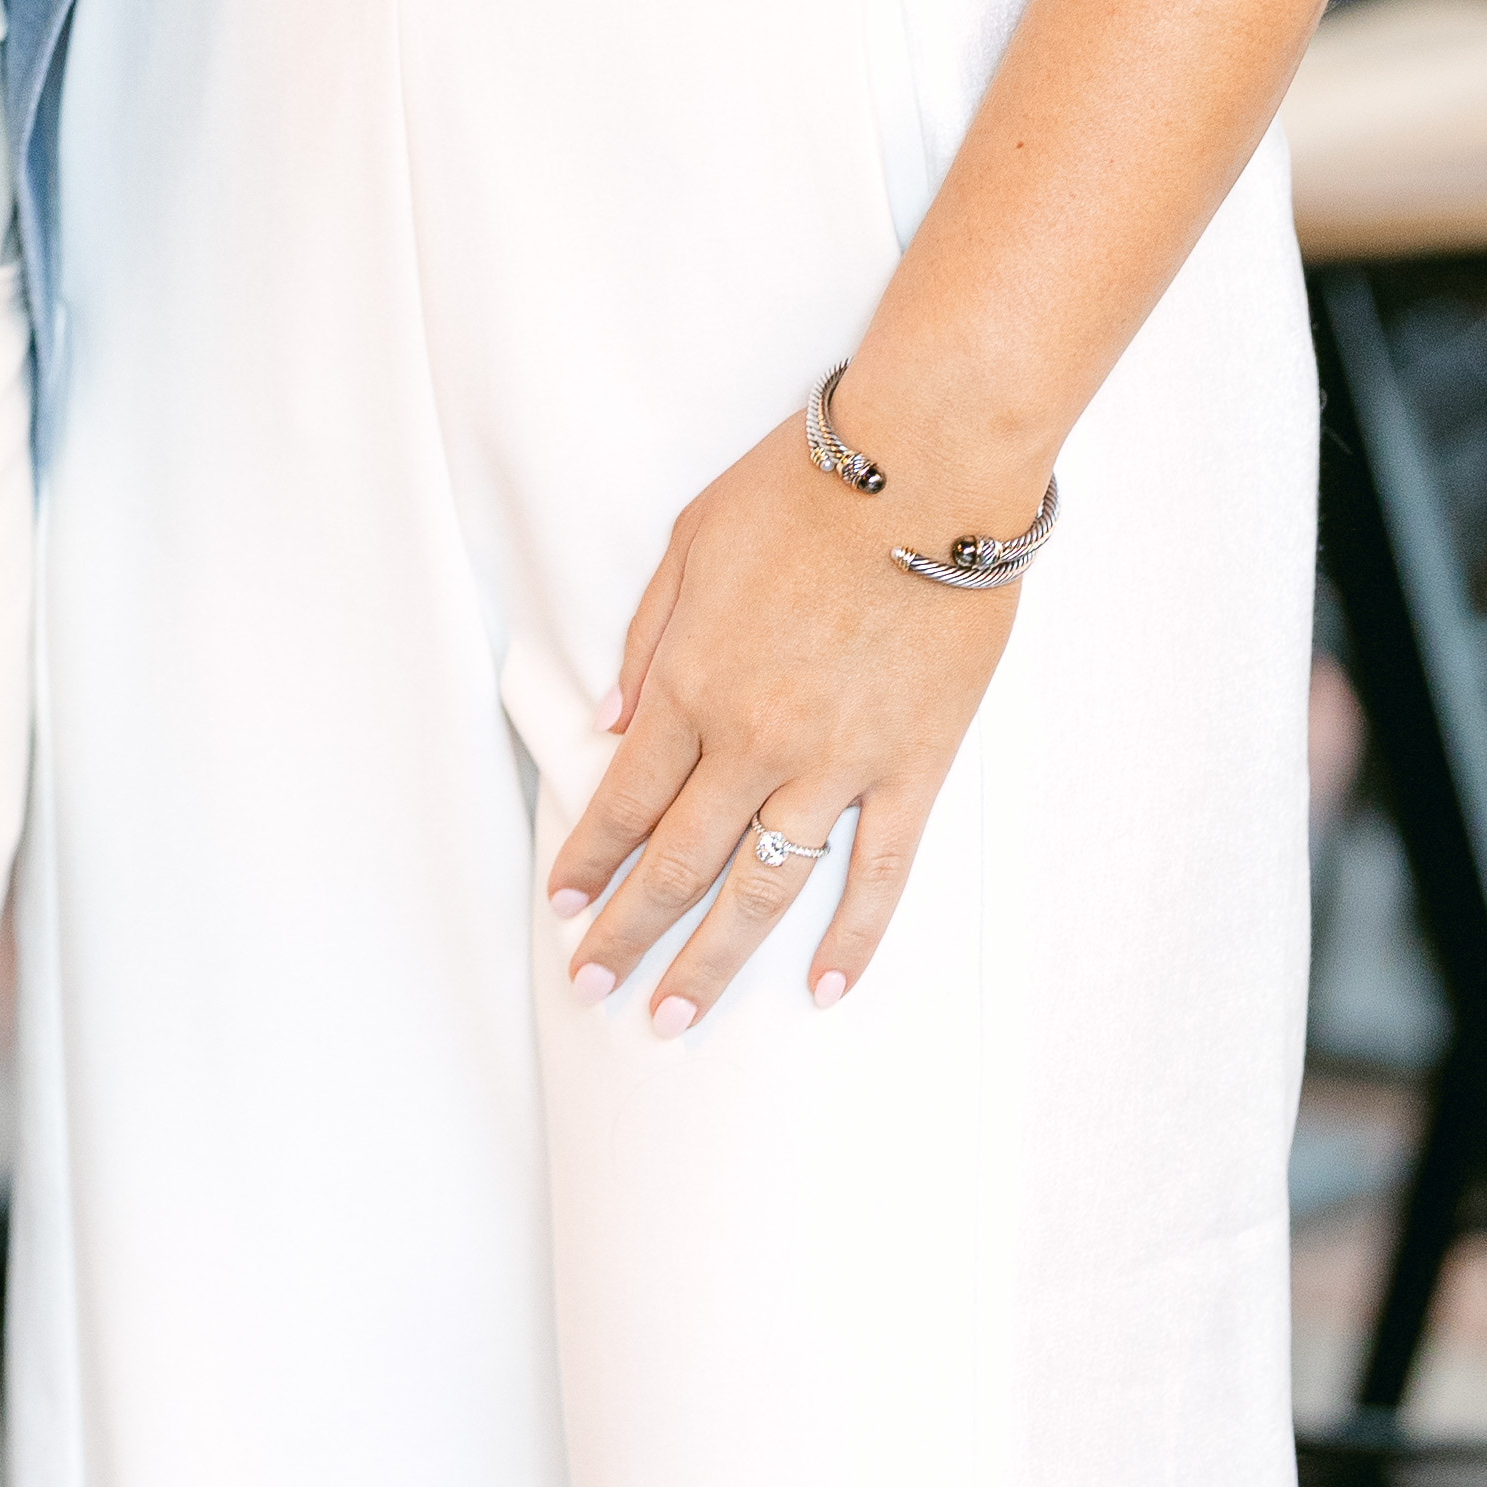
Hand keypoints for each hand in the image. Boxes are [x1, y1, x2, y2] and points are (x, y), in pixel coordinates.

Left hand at [542, 401, 1024, 1028]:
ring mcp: (837, 765)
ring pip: (764, 891)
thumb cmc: (800, 489)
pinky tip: (824, 989)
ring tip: (676, 1018)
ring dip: (714, 961)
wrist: (923, 468)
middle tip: (596, 988)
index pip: (622, 800)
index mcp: (691, 685)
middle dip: (630, 933)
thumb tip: (608, 724)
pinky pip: (881, 876)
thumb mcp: (688, 544)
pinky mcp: (913, 768)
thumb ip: (646, 641)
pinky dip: (853, 940)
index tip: (564, 908)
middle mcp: (754, 742)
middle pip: (679, 864)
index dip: (587, 862)